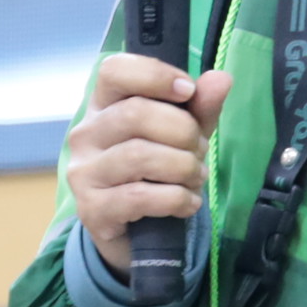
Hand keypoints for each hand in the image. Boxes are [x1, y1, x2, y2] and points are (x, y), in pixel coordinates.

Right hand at [65, 53, 230, 273]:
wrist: (135, 235)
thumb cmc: (157, 173)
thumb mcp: (183, 136)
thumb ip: (200, 108)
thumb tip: (222, 79)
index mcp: (104, 105)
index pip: (114, 70)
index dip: (154, 75)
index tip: (188, 91)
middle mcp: (86, 134)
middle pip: (135, 113)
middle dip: (183, 131)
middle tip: (200, 150)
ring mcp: (84, 172)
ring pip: (139, 155)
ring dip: (183, 167)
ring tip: (196, 178)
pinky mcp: (92, 208)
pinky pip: (139, 197)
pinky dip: (175, 199)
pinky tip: (188, 203)